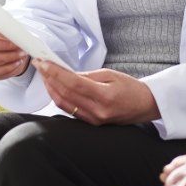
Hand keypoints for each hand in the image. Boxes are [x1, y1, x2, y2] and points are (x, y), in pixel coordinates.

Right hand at [0, 19, 29, 79]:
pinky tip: (16, 64)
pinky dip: (6, 69)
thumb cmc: (11, 38)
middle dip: (5, 46)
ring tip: (20, 56)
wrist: (11, 51)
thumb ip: (15, 29)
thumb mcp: (15, 30)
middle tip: (20, 47)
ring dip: (7, 58)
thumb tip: (22, 33)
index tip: (14, 35)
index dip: (0, 32)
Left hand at [33, 59, 159, 125]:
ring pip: (63, 104)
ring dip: (51, 88)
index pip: (73, 84)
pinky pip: (69, 110)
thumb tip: (67, 73)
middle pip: (65, 95)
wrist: (145, 106)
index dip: (56, 73)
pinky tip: (54, 87)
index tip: (44, 62)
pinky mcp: (90, 124)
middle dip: (49, 79)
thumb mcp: (112, 74)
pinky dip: (59, 97)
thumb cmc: (131, 87)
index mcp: (105, 96)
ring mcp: (93, 120)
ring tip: (44, 74)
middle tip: (40, 65)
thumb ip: (88, 75)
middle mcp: (97, 112)